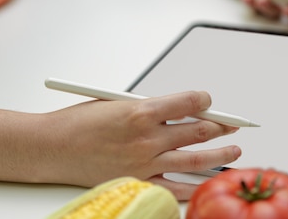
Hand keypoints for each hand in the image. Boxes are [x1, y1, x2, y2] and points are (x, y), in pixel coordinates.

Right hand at [40, 91, 240, 199]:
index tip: (210, 101)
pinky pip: (176, 187)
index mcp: (142, 111)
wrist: (52, 148)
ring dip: (221, 153)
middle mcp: (148, 138)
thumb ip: (148, 108)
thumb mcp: (116, 103)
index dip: (206, 100)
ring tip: (235, 150)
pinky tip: (209, 180)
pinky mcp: (139, 181)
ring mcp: (146, 163)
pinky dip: (194, 185)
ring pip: (196, 158)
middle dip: (222, 125)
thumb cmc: (79, 123)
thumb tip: (176, 110)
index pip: (189, 103)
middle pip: (199, 130)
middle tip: (232, 124)